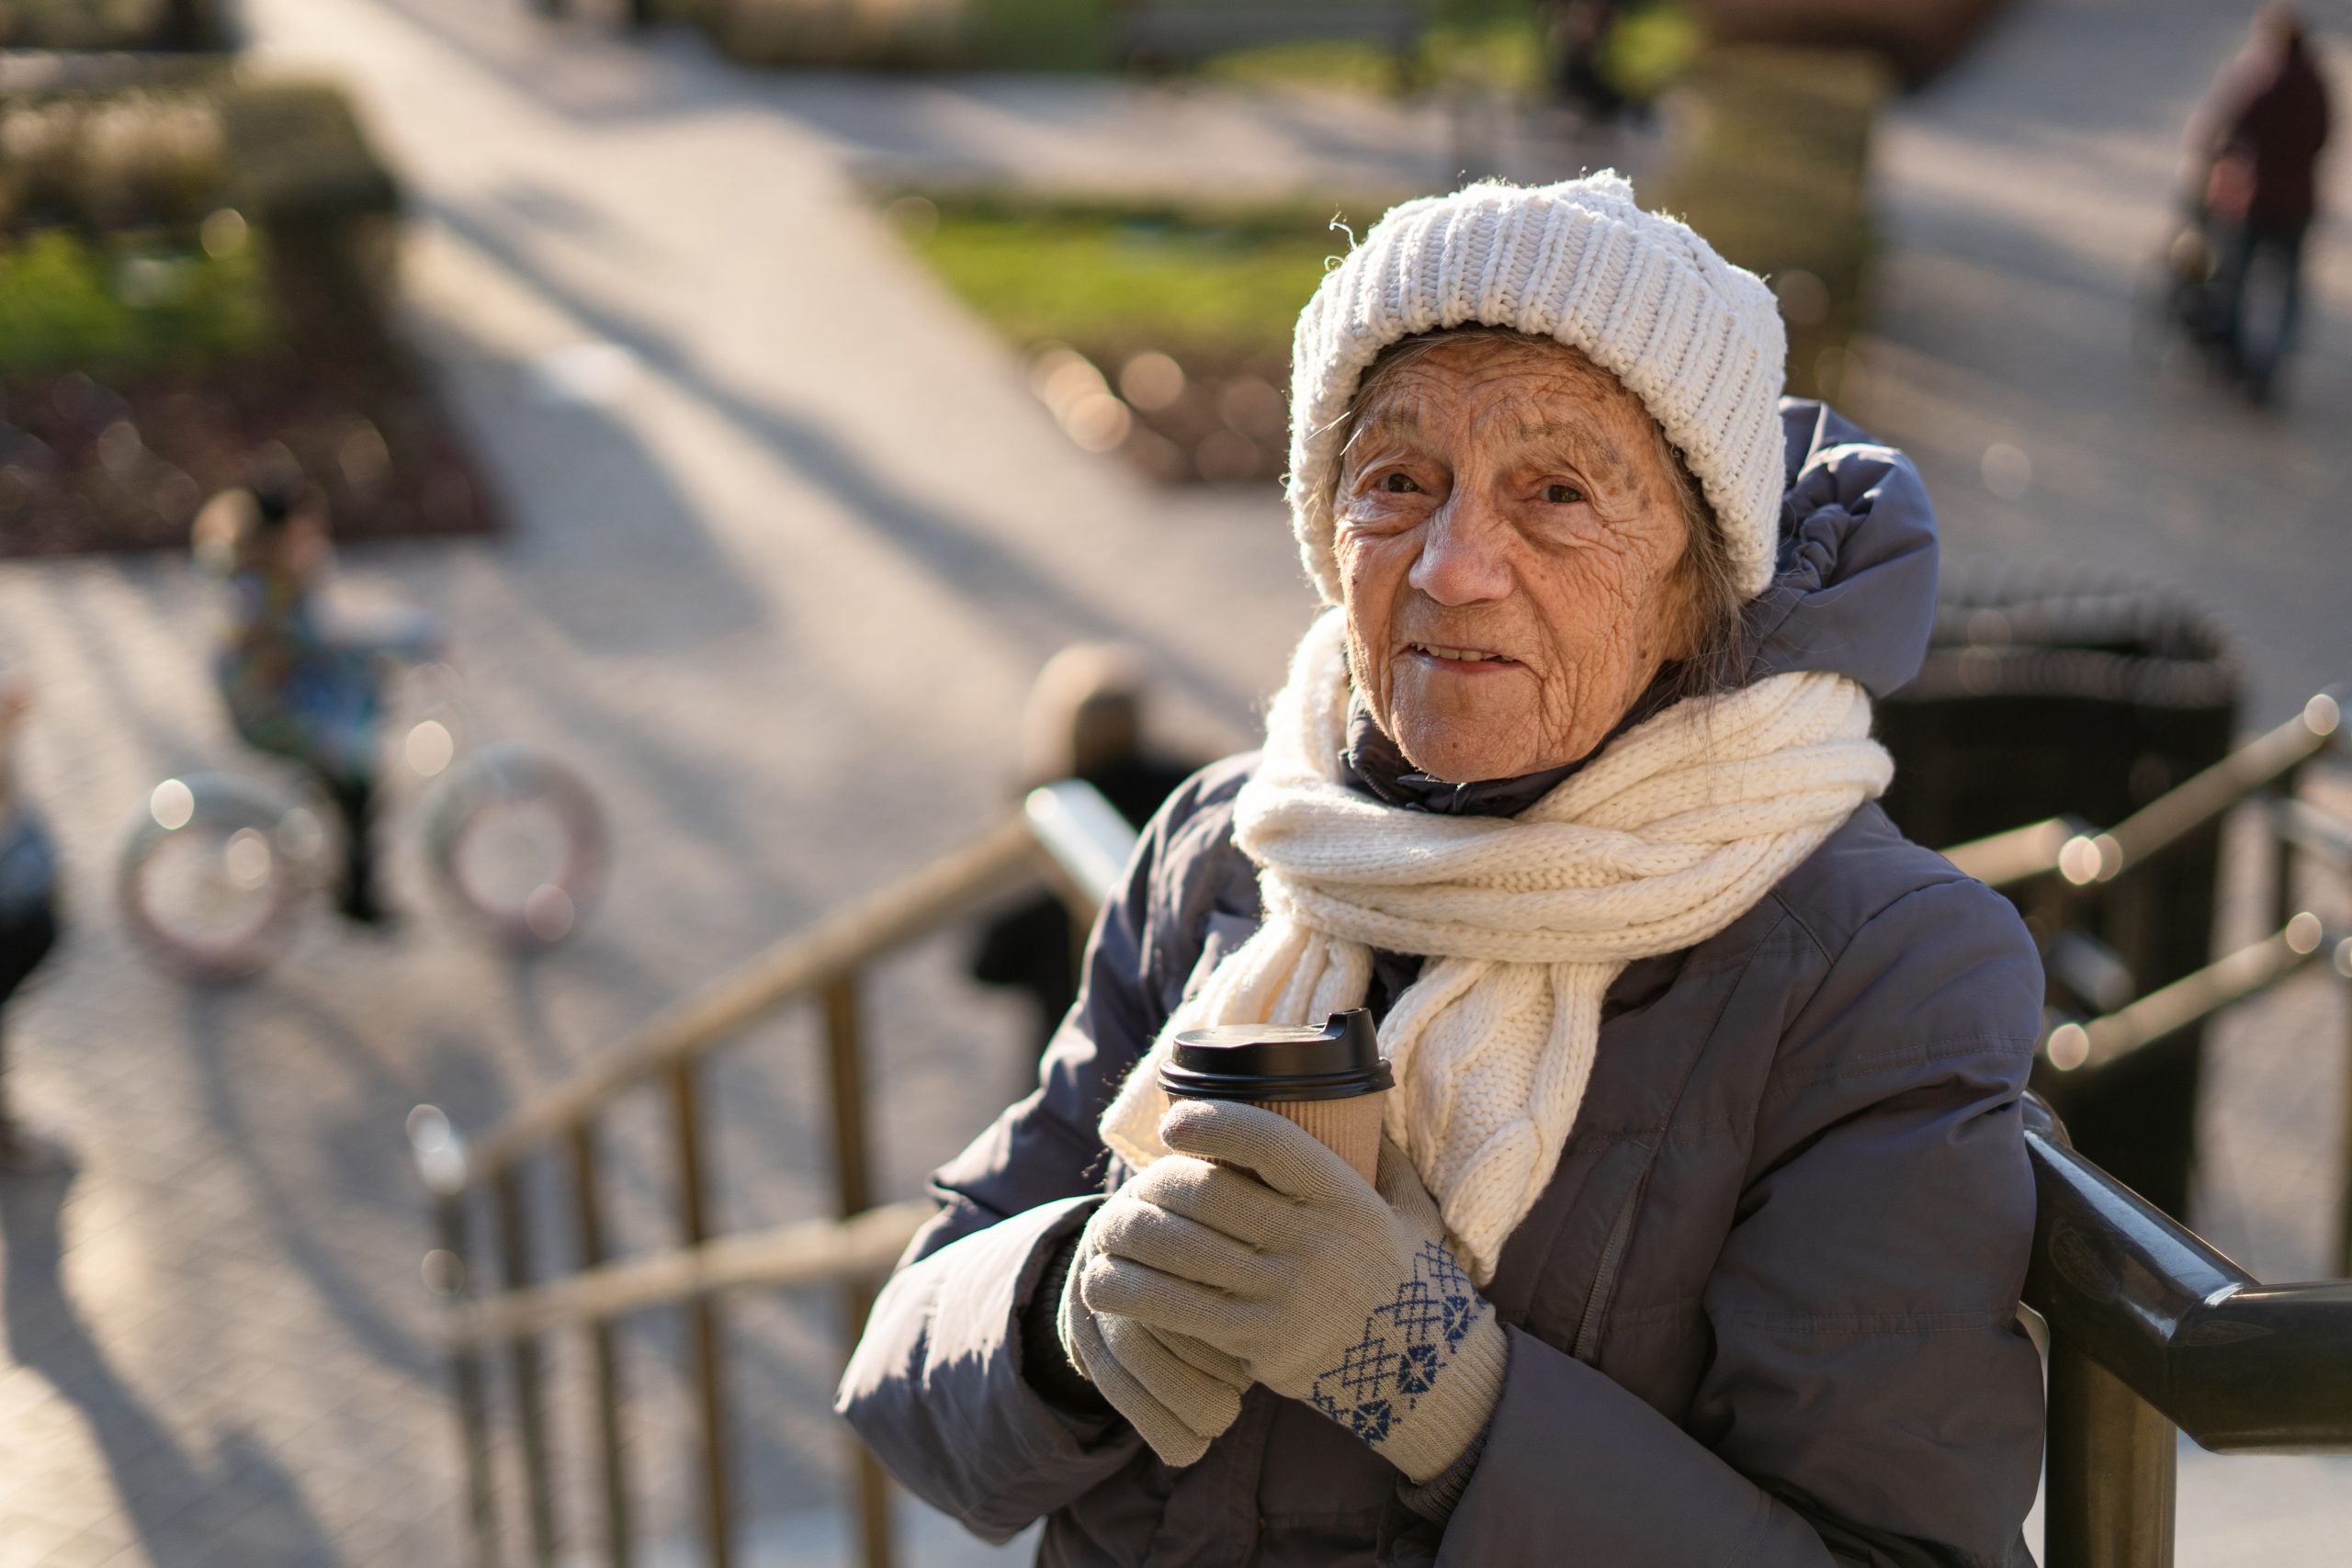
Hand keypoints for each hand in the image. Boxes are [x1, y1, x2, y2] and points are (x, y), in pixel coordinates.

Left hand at [1079, 1101, 1507, 1483]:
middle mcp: (1316, 1245)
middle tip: (1138, 1184)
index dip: (1216, 1123)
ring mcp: (1285, 1297)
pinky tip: (1101, 1281)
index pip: (1272, 1144)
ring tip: (1110, 1229)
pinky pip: (1174, 1311)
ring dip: (1129, 1236)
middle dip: (1157, 1185)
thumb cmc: (1403, 1272)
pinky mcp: (1257, 1343)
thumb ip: (1380, 1152)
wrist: (1420, 1371)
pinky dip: (1127, 1292)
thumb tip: (1352, 1089)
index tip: (1174, 1121)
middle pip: (1208, 1196)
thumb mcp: (1409, 1205)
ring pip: (1180, 1252)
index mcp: (1347, 1200)